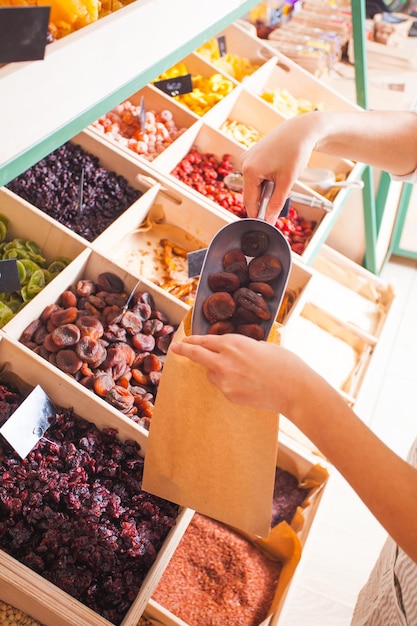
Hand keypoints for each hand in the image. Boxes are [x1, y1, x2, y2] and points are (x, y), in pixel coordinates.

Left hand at [170, 333, 313, 416]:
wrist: (295, 390)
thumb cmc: (285, 363)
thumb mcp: (263, 345)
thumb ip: (243, 347)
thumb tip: (234, 351)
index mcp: (234, 343)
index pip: (205, 340)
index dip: (193, 340)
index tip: (184, 340)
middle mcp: (224, 360)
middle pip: (196, 355)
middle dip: (184, 350)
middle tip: (174, 349)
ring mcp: (225, 380)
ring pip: (211, 373)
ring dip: (218, 371)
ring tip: (243, 373)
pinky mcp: (230, 395)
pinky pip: (223, 386)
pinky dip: (230, 383)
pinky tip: (249, 384)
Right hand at [239, 113, 319, 223]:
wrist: (301, 130)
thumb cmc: (295, 150)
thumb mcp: (287, 181)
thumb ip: (276, 203)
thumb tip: (269, 219)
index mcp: (250, 170)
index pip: (249, 202)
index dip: (259, 214)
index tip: (268, 222)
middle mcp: (245, 163)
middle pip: (252, 193)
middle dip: (266, 198)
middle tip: (283, 193)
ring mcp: (248, 158)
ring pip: (255, 184)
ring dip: (268, 188)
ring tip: (283, 177)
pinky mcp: (253, 155)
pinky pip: (257, 175)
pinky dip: (268, 179)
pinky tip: (279, 170)